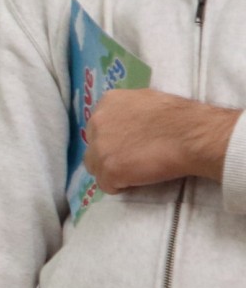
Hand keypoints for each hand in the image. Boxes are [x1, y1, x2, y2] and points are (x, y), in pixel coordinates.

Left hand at [84, 89, 239, 192]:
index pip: (99, 127)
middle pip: (94, 147)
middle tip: (134, 159)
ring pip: (96, 167)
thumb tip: (126, 122)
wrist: (193, 136)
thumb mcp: (148, 101)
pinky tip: (139, 180)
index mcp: (108, 102)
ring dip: (112, 172)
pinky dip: (121, 187)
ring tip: (137, 171)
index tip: (130, 144)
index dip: (114, 139)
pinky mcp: (108, 169)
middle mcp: (97, 122)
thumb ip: (129, 111)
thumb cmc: (181, 117)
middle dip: (110, 155)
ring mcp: (100, 147)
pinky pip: (107, 185)